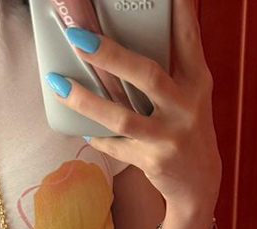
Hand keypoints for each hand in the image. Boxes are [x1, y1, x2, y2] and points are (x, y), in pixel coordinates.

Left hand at [49, 0, 221, 207]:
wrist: (198, 183)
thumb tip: (124, 37)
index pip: (188, 38)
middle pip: (147, 75)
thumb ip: (169, 67)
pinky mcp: (154, 161)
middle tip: (78, 38)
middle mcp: (187, 108)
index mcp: (197, 82)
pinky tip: (81, 126)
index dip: (178, 12)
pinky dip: (97, 136)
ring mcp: (170, 137)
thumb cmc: (185, 128)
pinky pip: (116, 145)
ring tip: (58, 83)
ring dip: (86, 100)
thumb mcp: (188, 96)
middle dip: (111, 55)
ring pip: (122, 117)